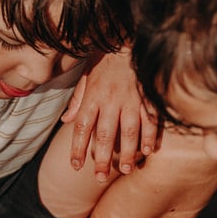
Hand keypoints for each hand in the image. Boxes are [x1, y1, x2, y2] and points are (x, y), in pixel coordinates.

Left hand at [62, 48, 159, 180]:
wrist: (129, 39)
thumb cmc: (106, 58)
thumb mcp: (86, 75)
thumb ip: (77, 99)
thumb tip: (66, 120)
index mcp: (93, 96)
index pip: (81, 127)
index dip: (77, 148)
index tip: (76, 166)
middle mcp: (110, 100)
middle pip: (104, 135)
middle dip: (102, 158)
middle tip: (99, 178)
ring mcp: (131, 100)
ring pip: (129, 132)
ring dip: (127, 153)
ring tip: (125, 170)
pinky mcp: (148, 98)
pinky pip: (150, 121)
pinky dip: (150, 137)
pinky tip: (148, 151)